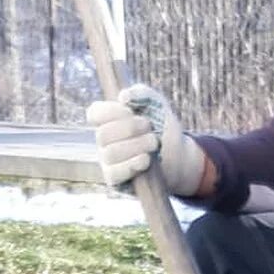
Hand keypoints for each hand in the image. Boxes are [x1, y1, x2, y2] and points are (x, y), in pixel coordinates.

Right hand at [85, 84, 205, 195]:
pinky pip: (114, 174)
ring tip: (154, 143)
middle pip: (103, 134)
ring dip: (136, 146)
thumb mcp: (156, 104)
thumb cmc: (161, 127)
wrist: (178, 156)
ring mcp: (107, 161)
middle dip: (130, 129)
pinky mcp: (115, 179)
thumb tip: (123, 97)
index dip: (110, 111)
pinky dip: (131, 165)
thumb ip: (142, 93)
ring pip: (110, 154)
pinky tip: (146, 160)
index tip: (130, 110)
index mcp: (108, 120)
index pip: (94, 114)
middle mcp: (104, 141)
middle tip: (150, 127)